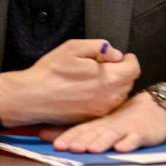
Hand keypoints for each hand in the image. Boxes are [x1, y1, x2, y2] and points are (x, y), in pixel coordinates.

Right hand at [0, 39, 139, 126]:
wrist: (31, 97)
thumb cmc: (50, 71)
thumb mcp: (73, 48)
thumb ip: (99, 46)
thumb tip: (115, 54)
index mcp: (110, 78)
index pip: (134, 68)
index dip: (129, 60)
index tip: (120, 57)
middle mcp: (111, 97)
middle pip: (128, 82)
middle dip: (121, 72)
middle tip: (103, 65)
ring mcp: (102, 110)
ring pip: (118, 95)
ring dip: (112, 86)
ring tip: (93, 78)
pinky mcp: (92, 118)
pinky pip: (106, 106)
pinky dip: (102, 97)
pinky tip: (86, 91)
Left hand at [41, 91, 165, 152]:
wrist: (155, 109)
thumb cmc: (122, 119)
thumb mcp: (98, 124)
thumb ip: (74, 130)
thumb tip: (42, 134)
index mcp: (97, 123)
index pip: (80, 130)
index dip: (68, 137)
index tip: (55, 145)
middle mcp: (109, 125)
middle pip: (93, 133)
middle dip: (81, 141)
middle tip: (67, 148)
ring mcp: (126, 129)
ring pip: (112, 135)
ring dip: (101, 142)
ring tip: (91, 149)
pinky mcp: (142, 134)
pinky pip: (135, 139)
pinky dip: (128, 143)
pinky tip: (121, 148)